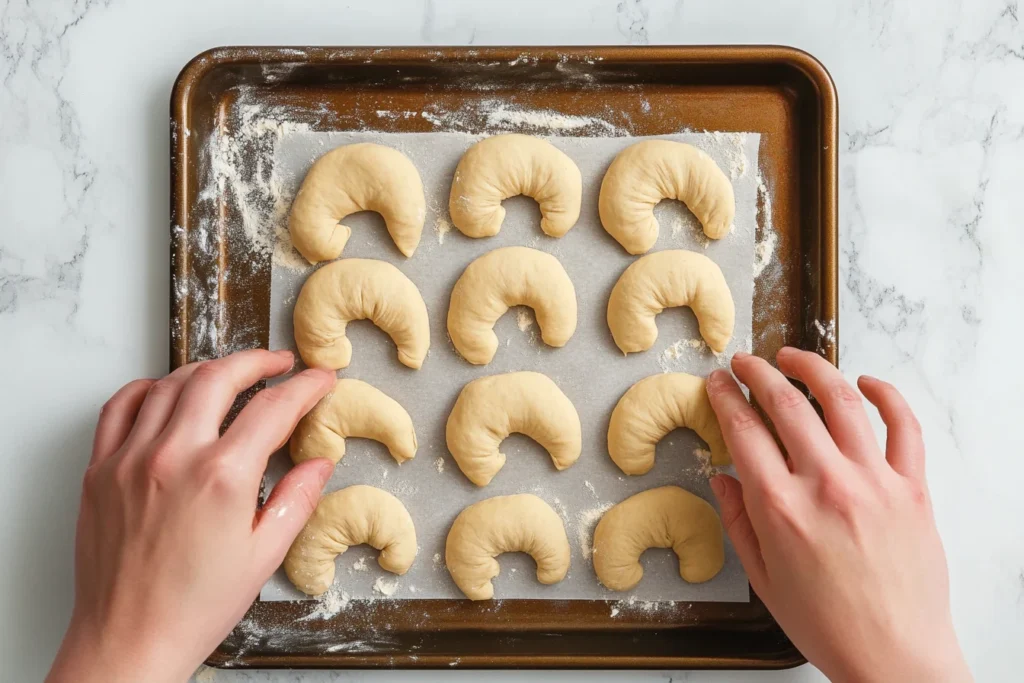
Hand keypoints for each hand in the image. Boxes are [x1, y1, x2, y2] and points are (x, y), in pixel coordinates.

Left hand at [47, 350, 334, 682]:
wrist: (129, 641)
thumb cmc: (195, 606)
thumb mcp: (265, 555)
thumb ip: (297, 499)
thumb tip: (318, 462)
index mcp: (222, 478)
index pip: (273, 408)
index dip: (305, 387)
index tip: (319, 380)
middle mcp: (174, 457)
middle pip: (220, 376)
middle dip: (257, 360)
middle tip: (279, 364)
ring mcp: (131, 459)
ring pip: (171, 383)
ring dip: (209, 369)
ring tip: (231, 374)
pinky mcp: (101, 470)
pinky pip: (121, 407)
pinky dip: (149, 388)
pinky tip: (168, 392)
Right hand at [705, 348, 970, 682]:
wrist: (896, 658)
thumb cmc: (828, 625)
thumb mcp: (764, 578)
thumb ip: (739, 520)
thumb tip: (722, 476)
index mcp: (781, 508)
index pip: (743, 430)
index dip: (724, 397)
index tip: (717, 382)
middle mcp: (826, 485)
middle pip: (786, 404)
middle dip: (758, 373)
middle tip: (746, 362)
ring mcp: (874, 482)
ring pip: (841, 400)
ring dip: (813, 368)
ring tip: (794, 357)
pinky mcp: (912, 489)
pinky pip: (904, 426)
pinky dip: (886, 395)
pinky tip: (866, 382)